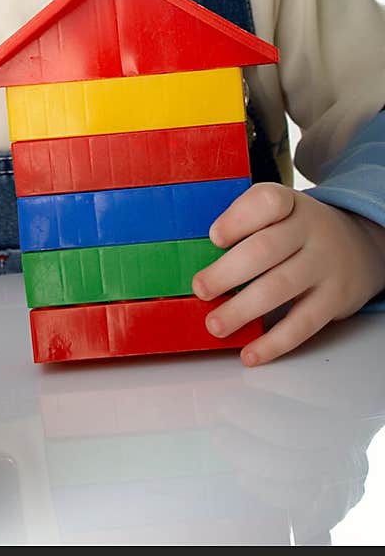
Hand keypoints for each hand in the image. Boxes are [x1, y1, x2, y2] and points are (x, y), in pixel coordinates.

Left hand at [191, 183, 384, 366]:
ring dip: (243, 310)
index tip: (214, 237)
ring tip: (215, 325)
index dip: (238, 219)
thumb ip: (245, 224)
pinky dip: (274, 343)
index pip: (267, 202)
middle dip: (227, 272)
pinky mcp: (335, 300)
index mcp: (290, 204)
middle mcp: (310, 231)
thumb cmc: (298, 231)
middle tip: (201, 289)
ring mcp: (324, 266)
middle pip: (265, 249)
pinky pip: (303, 324)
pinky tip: (250, 353)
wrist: (360, 247)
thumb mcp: (280, 213)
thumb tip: (197, 257)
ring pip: (280, 287)